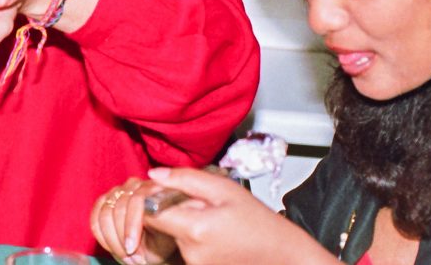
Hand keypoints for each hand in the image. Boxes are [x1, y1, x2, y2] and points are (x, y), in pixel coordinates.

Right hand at [91, 177, 178, 264]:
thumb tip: (147, 217)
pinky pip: (95, 218)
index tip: (131, 248)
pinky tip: (113, 248)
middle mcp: (135, 185)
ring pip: (105, 214)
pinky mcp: (104, 200)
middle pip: (119, 208)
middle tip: (131, 258)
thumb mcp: (167, 235)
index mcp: (154, 188)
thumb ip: (159, 223)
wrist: (157, 241)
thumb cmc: (165, 239)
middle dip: (121, 238)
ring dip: (112, 240)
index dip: (131, 225)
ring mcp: (118, 191)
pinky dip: (102, 237)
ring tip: (125, 256)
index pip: (137, 199)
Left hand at [141, 167, 330, 264]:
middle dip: (171, 207)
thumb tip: (154, 174)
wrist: (281, 255)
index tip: (166, 189)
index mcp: (194, 229)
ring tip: (212, 216)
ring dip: (184, 220)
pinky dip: (192, 234)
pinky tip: (214, 230)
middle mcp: (189, 252)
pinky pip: (183, 246)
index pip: (149, 212)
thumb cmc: (259, 222)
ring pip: (172, 234)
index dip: (151, 197)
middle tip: (199, 200)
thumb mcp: (225, 189)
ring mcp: (192, 264)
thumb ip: (186, 179)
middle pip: (160, 223)